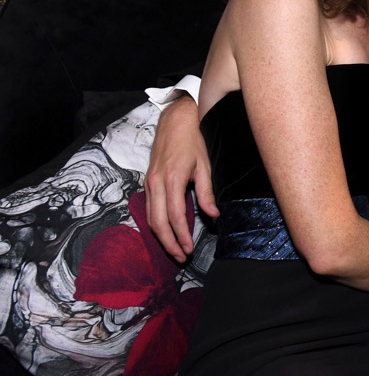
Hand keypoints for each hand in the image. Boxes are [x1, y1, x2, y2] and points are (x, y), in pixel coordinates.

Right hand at [145, 95, 217, 262]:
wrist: (176, 118)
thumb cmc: (194, 138)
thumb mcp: (205, 164)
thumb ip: (207, 191)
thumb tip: (213, 214)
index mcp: (172, 179)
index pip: (175, 217)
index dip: (182, 236)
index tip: (189, 250)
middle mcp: (156, 182)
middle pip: (158, 222)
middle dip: (168, 243)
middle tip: (180, 258)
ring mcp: (149, 181)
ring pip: (150, 217)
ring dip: (161, 236)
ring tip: (174, 250)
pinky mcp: (148, 180)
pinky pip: (149, 207)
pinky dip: (155, 222)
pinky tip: (165, 231)